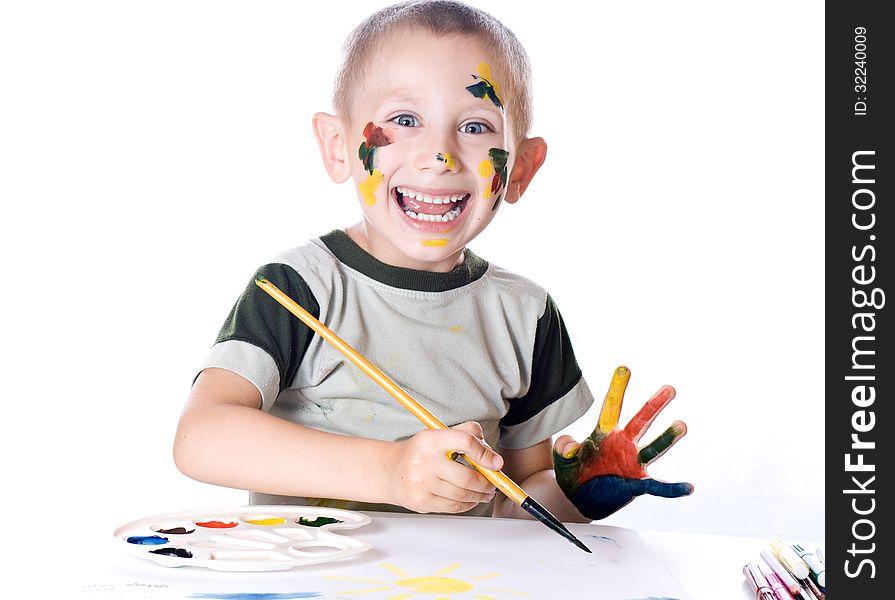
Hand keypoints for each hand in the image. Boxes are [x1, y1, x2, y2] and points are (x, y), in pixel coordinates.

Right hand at [384, 421, 501, 513]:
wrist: (391, 472)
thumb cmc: (420, 452)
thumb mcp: (439, 434)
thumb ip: (467, 434)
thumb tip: (492, 455)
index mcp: (431, 439)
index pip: (465, 442)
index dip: (485, 453)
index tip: (496, 463)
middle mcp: (424, 460)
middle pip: (467, 476)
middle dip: (487, 483)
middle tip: (494, 483)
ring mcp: (421, 483)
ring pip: (462, 495)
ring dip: (480, 495)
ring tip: (486, 492)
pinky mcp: (421, 502)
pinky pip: (453, 507)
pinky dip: (468, 504)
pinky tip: (471, 499)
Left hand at [553, 366, 693, 519]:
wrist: (577, 499)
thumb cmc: (571, 472)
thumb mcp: (562, 458)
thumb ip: (564, 447)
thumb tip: (572, 446)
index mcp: (604, 434)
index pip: (611, 407)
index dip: (617, 389)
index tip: (624, 368)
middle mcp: (622, 444)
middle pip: (641, 421)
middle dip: (654, 405)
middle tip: (670, 388)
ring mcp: (631, 464)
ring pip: (653, 448)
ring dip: (668, 438)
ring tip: (682, 425)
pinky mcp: (636, 484)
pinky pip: (657, 487)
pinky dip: (672, 489)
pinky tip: (688, 487)